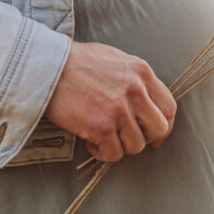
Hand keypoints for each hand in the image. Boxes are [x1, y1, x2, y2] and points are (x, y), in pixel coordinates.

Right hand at [44, 41, 176, 162]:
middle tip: (128, 140)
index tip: (154, 134)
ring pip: (136, 145)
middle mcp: (135, 90)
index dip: (164, 125)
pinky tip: (89, 141)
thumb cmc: (75, 63)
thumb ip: (134, 78)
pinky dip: (102, 153)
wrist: (45, 66)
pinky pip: (113, 154)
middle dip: (145, 139)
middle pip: (158, 129)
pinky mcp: (101, 127)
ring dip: (120, 146)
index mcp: (141, 72)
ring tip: (102, 136)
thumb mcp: (114, 59)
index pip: (168, 106)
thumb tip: (146, 103)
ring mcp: (118, 109)